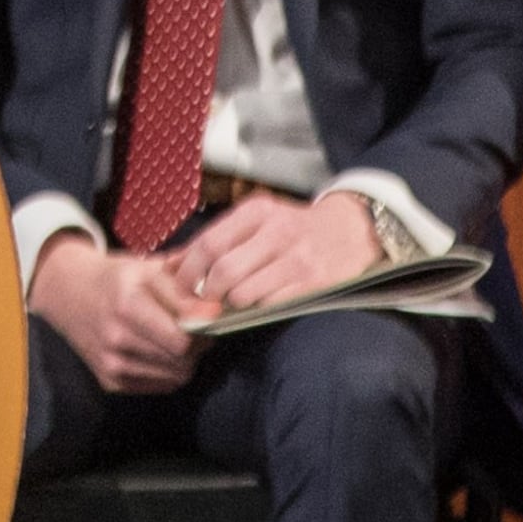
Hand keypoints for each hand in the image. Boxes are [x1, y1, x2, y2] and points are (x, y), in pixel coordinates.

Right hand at [26, 232, 203, 394]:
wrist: (66, 294)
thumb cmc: (116, 278)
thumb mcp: (147, 267)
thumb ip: (185, 282)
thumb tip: (219, 307)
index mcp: (128, 299)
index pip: (186, 333)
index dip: (205, 325)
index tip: (208, 317)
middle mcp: (116, 333)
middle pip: (183, 355)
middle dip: (197, 344)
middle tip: (195, 330)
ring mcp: (111, 360)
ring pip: (176, 374)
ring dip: (186, 360)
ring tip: (177, 340)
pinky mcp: (110, 380)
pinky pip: (161, 386)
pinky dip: (169, 372)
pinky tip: (160, 353)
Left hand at [173, 190, 385, 316]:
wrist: (352, 230)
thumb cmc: (293, 229)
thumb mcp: (256, 220)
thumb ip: (216, 239)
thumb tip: (170, 265)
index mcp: (257, 211)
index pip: (208, 244)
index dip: (188, 271)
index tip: (181, 286)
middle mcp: (278, 231)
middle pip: (224, 271)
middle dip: (207, 292)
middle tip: (204, 301)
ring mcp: (299, 258)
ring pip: (245, 292)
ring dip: (231, 304)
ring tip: (231, 303)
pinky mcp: (316, 283)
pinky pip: (272, 305)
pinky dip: (257, 310)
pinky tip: (256, 306)